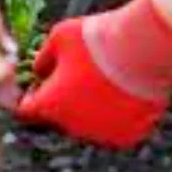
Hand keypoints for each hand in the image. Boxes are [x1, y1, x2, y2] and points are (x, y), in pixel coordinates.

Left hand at [15, 0, 171, 148]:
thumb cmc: (98, 39)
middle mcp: (73, 126)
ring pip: (91, 123)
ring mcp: (102, 134)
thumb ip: (43, 57)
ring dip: (94, 107)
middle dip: (67, 98)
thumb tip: (38, 70)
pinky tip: (127, 90)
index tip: (48, 78)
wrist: (142, 47)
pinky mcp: (129, 135)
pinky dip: (120, 113)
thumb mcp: (60, 36)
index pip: (28, 109)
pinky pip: (118, 127)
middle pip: (62, 116)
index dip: (34, 92)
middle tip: (86, 71)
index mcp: (50, 105)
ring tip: (110, 76)